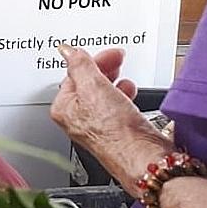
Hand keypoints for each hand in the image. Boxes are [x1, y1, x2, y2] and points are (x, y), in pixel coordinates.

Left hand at [51, 45, 169, 190]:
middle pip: (87, 84)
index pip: (73, 75)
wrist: (143, 157)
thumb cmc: (115, 132)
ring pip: (103, 94)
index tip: (107, 53)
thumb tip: (67, 50)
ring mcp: (97, 126)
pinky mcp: (116, 131)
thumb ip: (80, 65)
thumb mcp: (93, 87)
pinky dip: (123, 96)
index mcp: (63, 109)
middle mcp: (77, 119)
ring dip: (114, 82)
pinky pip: (117, 107)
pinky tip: (130, 94)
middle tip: (117, 59)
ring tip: (124, 78)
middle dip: (103, 69)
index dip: (90, 61)